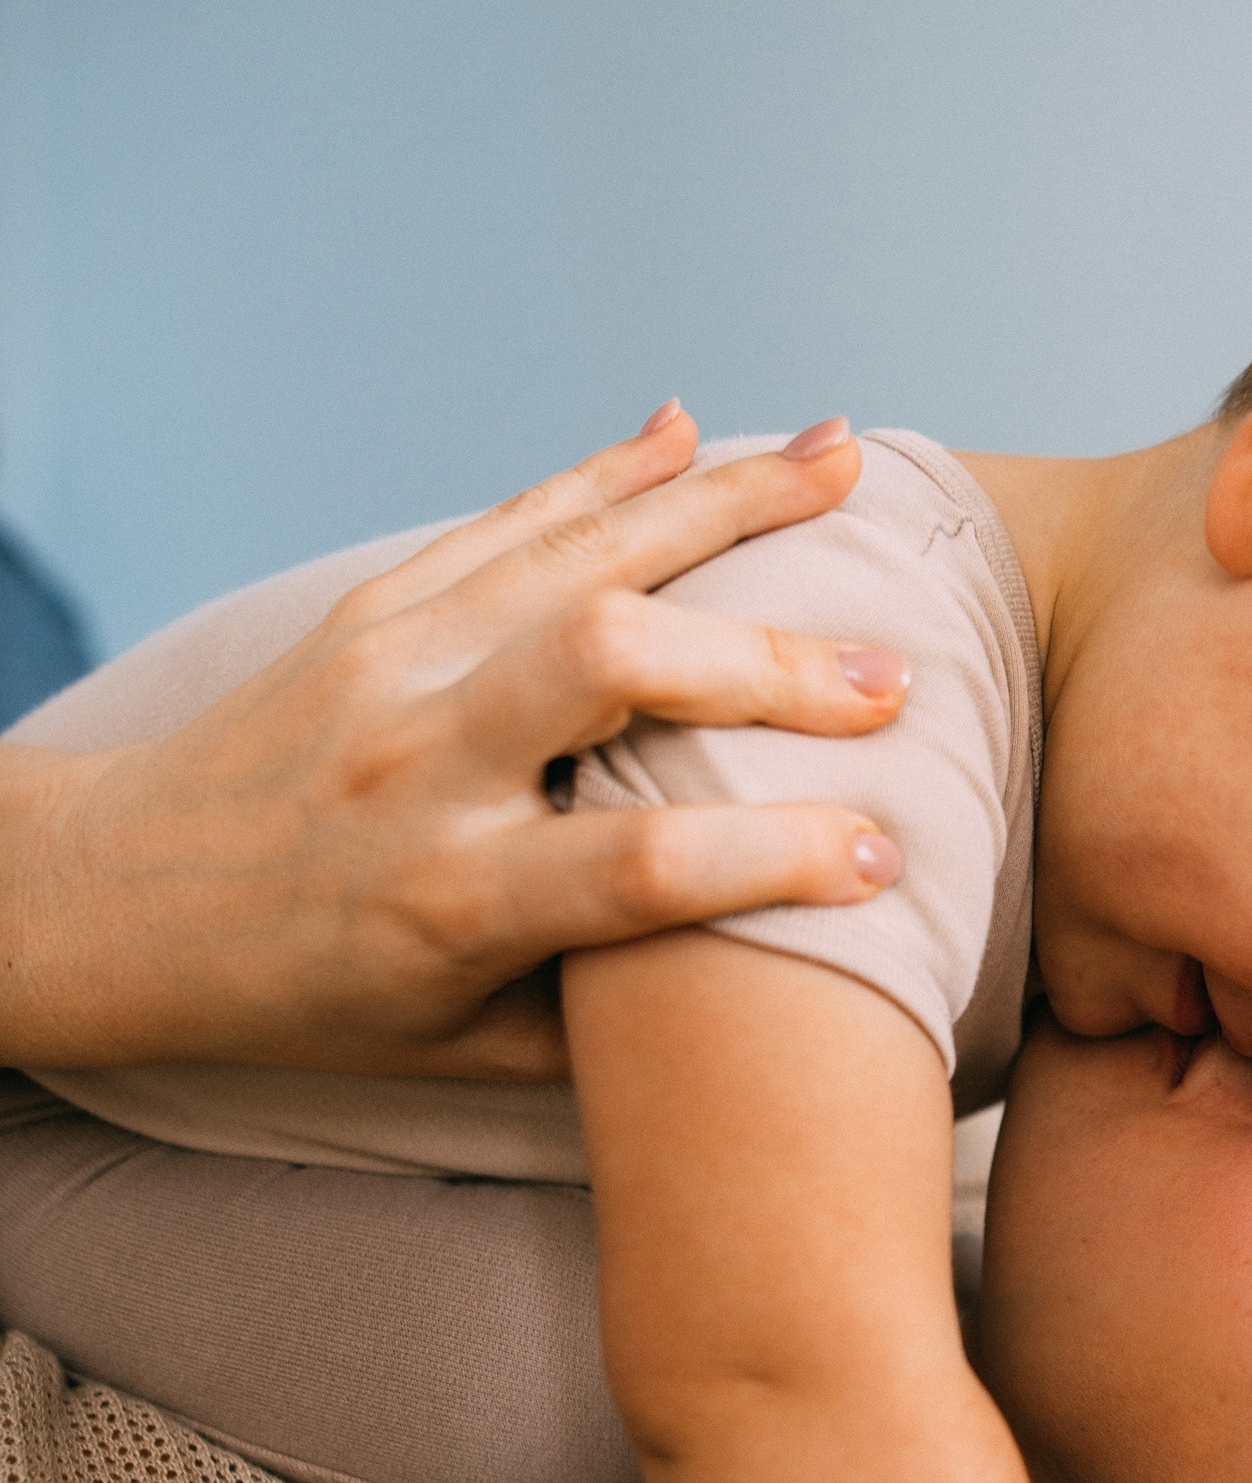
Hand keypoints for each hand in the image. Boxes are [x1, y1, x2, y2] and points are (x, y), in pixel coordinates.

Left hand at [0, 405, 897, 1081]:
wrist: (124, 900)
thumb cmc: (311, 996)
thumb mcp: (451, 1048)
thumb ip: (598, 1020)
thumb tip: (764, 979)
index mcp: (446, 898)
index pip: (637, 866)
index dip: (772, 858)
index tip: (881, 856)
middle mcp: (418, 767)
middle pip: (613, 667)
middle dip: (770, 663)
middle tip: (896, 679)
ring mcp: (393, 666)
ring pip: (578, 557)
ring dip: (727, 503)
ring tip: (852, 461)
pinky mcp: (377, 608)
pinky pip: (512, 520)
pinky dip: (614, 473)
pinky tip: (698, 434)